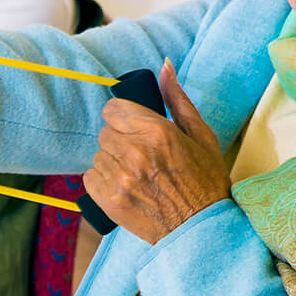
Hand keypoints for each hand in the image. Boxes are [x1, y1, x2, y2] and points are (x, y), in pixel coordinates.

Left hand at [82, 59, 231, 244]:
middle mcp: (135, 152)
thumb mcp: (201, 136)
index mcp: (157, 132)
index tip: (134, 128)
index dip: (123, 117)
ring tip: (137, 174)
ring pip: (98, 155)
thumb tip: (165, 66)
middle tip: (141, 156)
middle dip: (120, 140)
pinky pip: (90, 177)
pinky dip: (103, 181)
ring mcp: (120, 178)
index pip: (113, 109)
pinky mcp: (109, 201)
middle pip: (105, 132)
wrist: (201, 230)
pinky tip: (126, 187)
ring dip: (113, 161)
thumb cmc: (206, 182)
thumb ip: (178, 99)